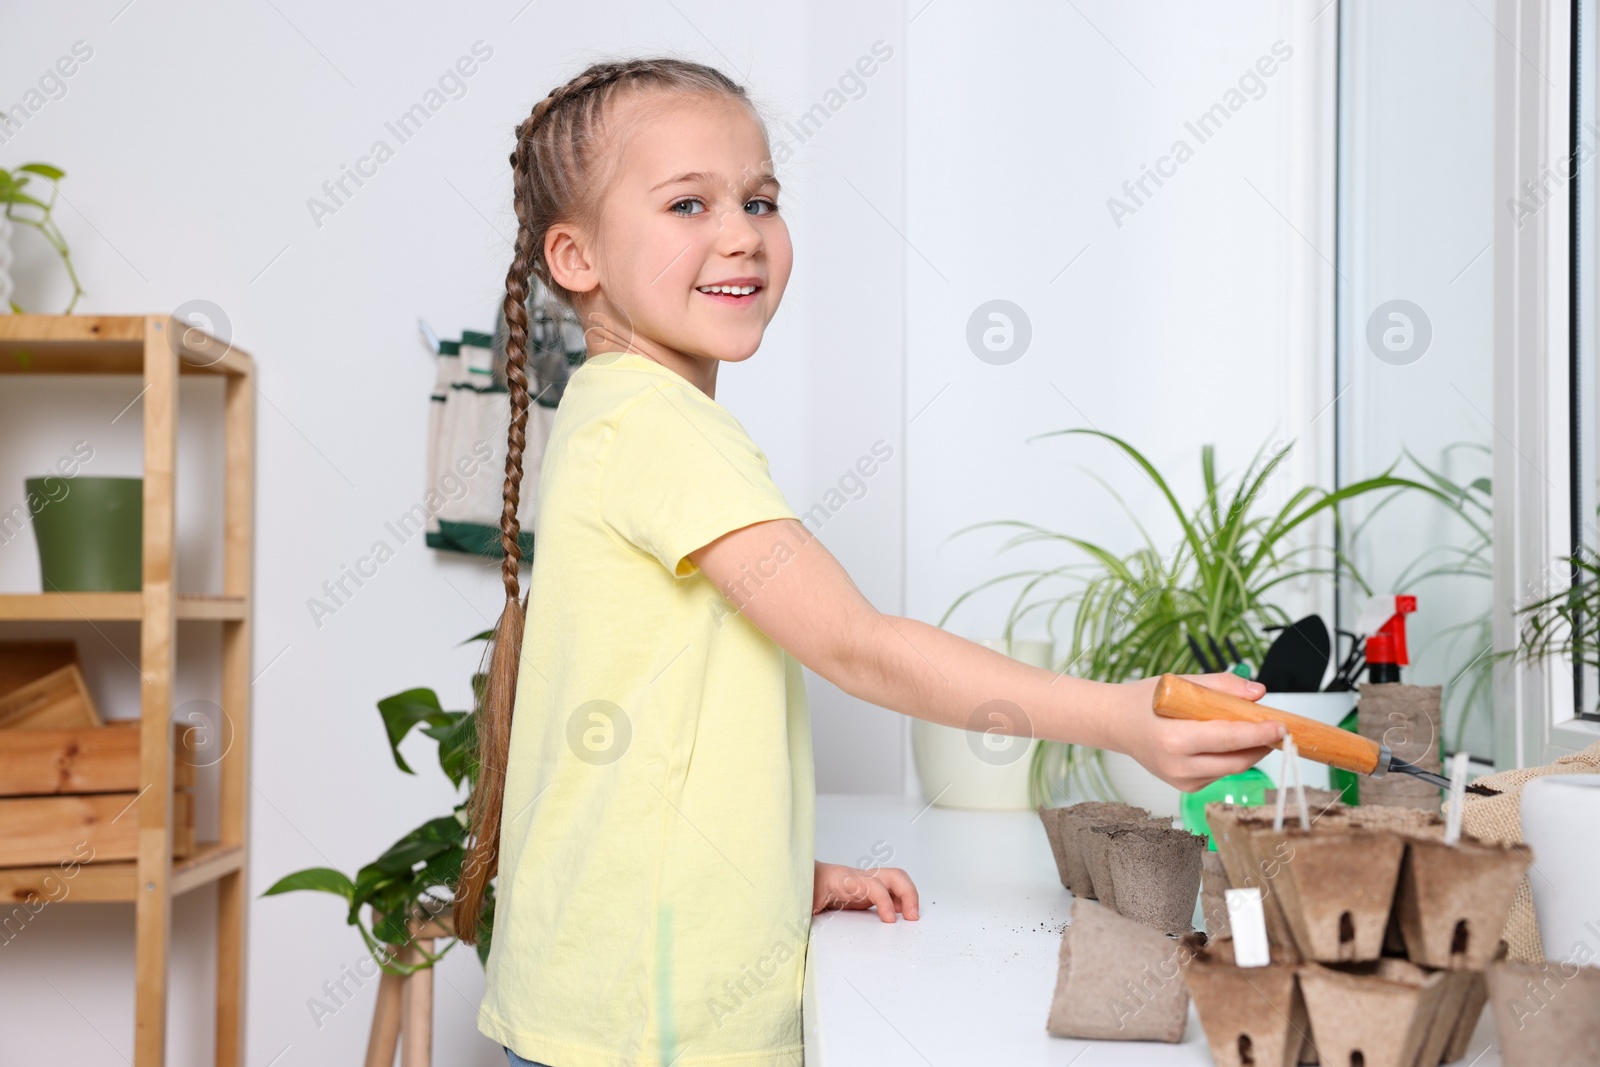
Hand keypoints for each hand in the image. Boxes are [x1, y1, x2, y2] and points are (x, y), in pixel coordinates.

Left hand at [813, 861, 919, 921]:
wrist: (802, 876)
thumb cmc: (804, 888)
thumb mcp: (804, 901)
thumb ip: (809, 911)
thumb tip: (807, 926)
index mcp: (842, 879)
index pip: (872, 885)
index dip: (884, 902)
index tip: (890, 921)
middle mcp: (859, 876)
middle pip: (894, 875)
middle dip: (908, 894)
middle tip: (912, 917)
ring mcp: (866, 881)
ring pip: (897, 880)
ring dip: (910, 896)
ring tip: (912, 918)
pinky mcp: (868, 889)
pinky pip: (892, 890)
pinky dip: (902, 900)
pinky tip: (900, 915)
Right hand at [1115, 672, 1285, 792]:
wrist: (1116, 723)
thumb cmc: (1143, 702)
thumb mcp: (1179, 682)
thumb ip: (1221, 686)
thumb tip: (1257, 692)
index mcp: (1174, 739)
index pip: (1228, 739)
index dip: (1258, 733)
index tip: (1280, 725)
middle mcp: (1178, 765)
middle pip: (1236, 761)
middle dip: (1262, 746)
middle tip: (1278, 729)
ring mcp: (1181, 780)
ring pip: (1231, 769)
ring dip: (1250, 753)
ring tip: (1258, 732)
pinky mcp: (1185, 786)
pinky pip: (1219, 773)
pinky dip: (1231, 758)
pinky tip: (1229, 743)